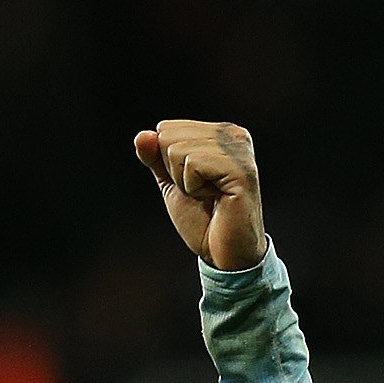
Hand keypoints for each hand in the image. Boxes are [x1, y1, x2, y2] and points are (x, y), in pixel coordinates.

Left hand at [137, 121, 266, 270]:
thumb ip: (155, 157)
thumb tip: (142, 135)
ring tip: (209, 196)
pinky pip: (193, 164)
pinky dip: (194, 188)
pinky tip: (217, 199)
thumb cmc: (203, 219)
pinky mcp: (240, 170)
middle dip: (174, 170)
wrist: (224, 254)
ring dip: (185, 182)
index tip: (194, 182)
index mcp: (218, 132)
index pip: (165, 128)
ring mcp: (239, 150)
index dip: (168, 162)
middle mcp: (232, 134)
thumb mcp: (171, 182)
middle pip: (168, 135)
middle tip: (202, 192)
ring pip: (177, 150)